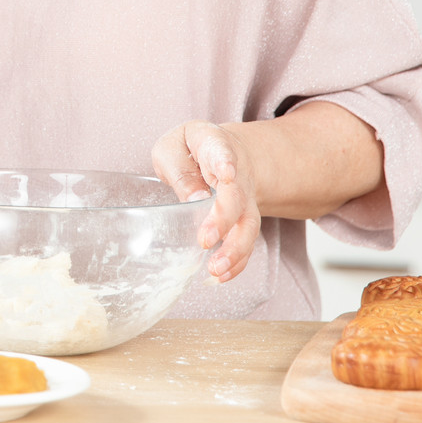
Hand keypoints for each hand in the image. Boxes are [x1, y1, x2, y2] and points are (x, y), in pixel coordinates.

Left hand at [151, 121, 259, 283]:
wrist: (223, 153)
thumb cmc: (190, 150)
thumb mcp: (173, 148)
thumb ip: (181, 169)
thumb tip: (195, 198)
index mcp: (213, 145)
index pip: (221, 151)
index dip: (225, 161)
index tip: (227, 173)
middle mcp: (236, 174)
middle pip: (236, 195)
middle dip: (223, 219)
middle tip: (204, 239)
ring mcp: (244, 198)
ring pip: (248, 223)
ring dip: (234, 248)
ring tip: (216, 269)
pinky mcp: (244, 219)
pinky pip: (246, 241)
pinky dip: (237, 262)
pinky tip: (221, 276)